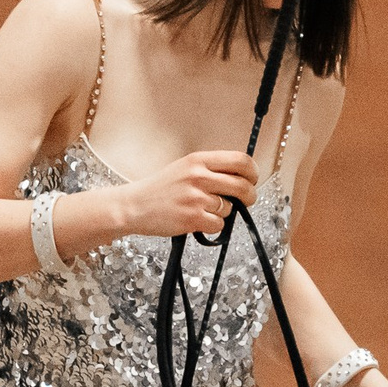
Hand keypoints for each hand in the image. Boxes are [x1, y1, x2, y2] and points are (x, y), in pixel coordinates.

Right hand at [115, 150, 258, 238]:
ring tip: (204, 210)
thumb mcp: (185, 167)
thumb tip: (241, 178)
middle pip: (243, 186)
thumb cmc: (161, 188)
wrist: (134, 205)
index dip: (253, 172)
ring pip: (230, 208)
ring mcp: (195, 197)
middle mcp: (198, 176)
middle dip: (250, 196)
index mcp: (198, 160)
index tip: (252, 180)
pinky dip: (212, 226)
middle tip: (246, 201)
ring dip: (224, 213)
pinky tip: (198, 220)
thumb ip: (210, 169)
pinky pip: (219, 225)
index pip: (240, 160)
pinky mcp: (192, 218)